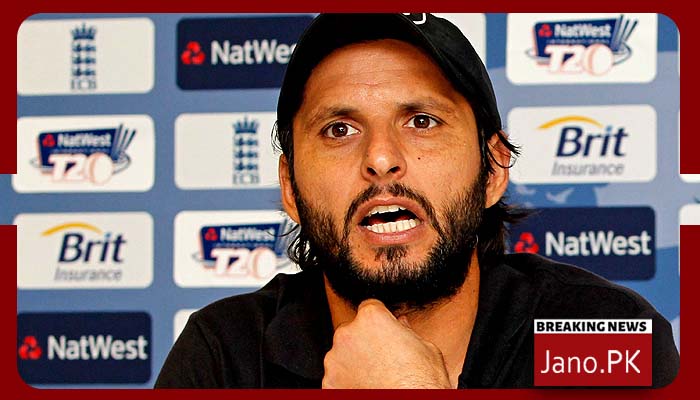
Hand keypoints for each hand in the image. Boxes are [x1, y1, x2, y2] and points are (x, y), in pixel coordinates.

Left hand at [322, 299, 451, 388]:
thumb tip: (402, 325)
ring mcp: (335, 360)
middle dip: (364, 341)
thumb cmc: (421, 381)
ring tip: (375, 376)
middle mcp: (348, 334)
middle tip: (382, 357)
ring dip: (353, 362)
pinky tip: (365, 388)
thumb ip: (406, 332)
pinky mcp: (329, 383)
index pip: (369, 308)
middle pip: (352, 331)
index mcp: (371, 318)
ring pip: (341, 355)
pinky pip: (336, 378)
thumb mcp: (425, 349)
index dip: (379, 321)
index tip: (385, 332)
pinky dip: (346, 382)